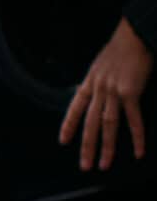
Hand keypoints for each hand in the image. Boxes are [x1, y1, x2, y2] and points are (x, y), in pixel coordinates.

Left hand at [61, 19, 152, 170]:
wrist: (135, 35)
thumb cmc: (121, 49)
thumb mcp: (100, 65)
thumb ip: (95, 81)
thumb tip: (87, 92)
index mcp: (90, 82)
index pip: (75, 108)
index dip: (68, 125)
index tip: (63, 140)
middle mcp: (98, 89)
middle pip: (90, 123)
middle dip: (86, 146)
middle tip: (84, 165)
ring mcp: (113, 91)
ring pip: (108, 124)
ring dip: (106, 147)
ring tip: (104, 164)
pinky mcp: (130, 92)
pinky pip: (133, 119)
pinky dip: (136, 136)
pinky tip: (137, 151)